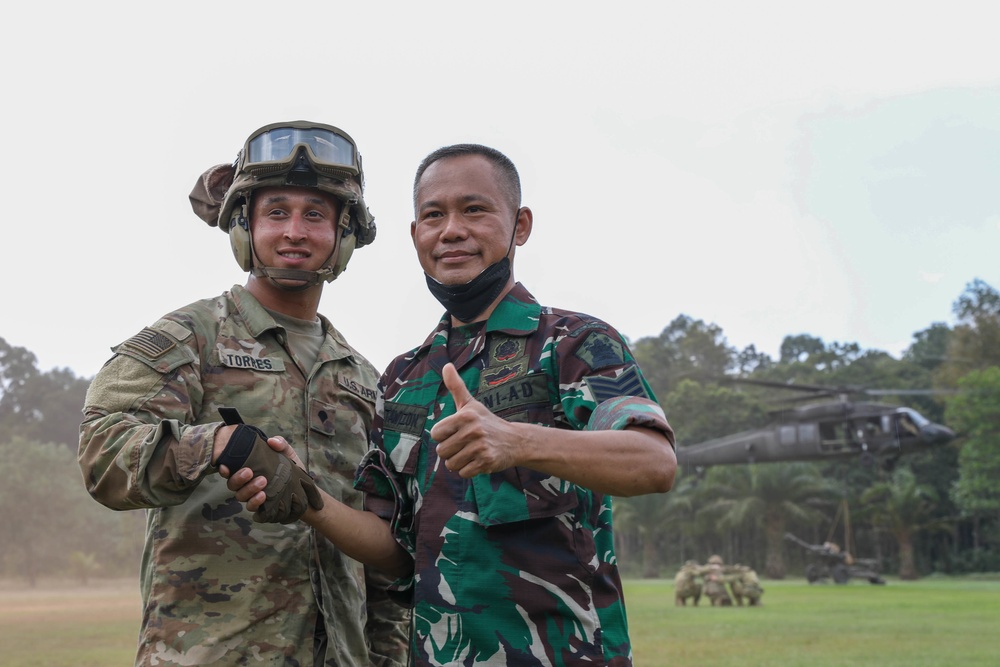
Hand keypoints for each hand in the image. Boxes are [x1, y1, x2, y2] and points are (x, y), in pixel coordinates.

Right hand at [219, 427, 321, 522]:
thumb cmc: (291, 469)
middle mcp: (247, 485)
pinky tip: (263, 496)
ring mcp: (253, 498)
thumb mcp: (288, 454)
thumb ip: (281, 445)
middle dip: (238, 478)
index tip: (225, 467)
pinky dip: (255, 503)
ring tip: (262, 481)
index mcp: (249, 471)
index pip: (230, 471)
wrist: (305, 488)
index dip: (224, 470)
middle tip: (249, 472)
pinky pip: (253, 509)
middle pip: (233, 485)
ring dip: (249, 489)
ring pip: (241, 497)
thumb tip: (272, 441)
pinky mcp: (262, 509)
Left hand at [430, 362, 522, 477]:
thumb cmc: (487, 422)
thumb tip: (446, 365)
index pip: (435, 434)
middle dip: (451, 451)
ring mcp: (480, 447)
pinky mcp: (487, 462)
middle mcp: (473, 430)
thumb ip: (456, 386)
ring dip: (459, 462)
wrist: (515, 440)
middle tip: (465, 444)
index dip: (443, 436)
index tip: (456, 432)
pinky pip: (463, 473)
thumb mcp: (471, 404)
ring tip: (471, 453)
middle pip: (442, 451)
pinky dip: (469, 470)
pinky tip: (478, 461)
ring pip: (451, 464)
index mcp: (465, 415)